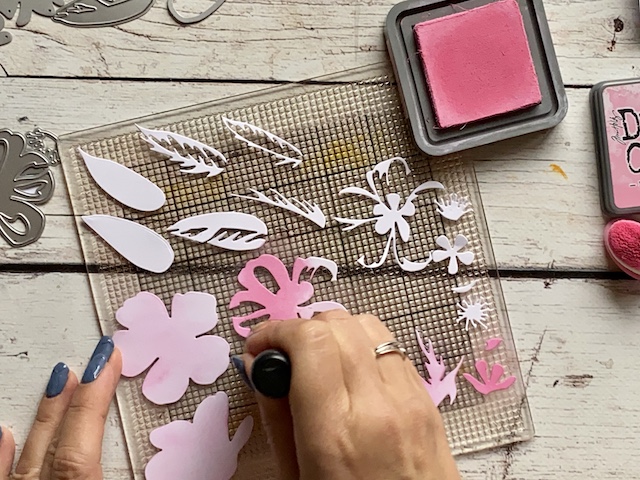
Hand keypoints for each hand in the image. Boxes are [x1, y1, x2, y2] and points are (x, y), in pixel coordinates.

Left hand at [0, 336, 121, 479]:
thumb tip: (170, 468)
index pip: (84, 441)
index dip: (96, 398)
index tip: (109, 362)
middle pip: (58, 437)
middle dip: (80, 394)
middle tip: (97, 358)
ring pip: (30, 450)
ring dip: (47, 413)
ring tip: (61, 379)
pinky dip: (2, 452)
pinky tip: (4, 433)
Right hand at [240, 311, 460, 479]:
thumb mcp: (295, 475)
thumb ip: (275, 414)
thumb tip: (260, 364)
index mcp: (335, 432)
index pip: (310, 341)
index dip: (277, 330)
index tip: (260, 346)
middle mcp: (378, 405)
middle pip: (338, 324)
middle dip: (301, 328)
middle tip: (284, 354)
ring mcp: (409, 398)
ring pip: (367, 325)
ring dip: (334, 331)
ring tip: (317, 358)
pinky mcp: (427, 398)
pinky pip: (392, 347)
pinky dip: (363, 345)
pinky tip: (351, 370)